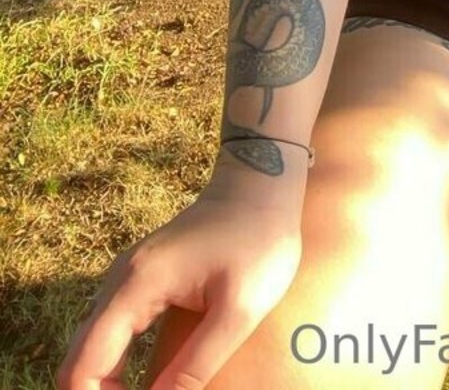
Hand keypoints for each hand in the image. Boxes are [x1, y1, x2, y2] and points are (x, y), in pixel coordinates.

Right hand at [57, 183, 302, 389]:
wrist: (263, 185)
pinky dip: (119, 365)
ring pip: (95, 347)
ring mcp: (128, 278)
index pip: (84, 365)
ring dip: (108, 385)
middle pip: (80, 359)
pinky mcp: (143, 280)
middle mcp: (120, 282)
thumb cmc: (260, 241)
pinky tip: (149, 383)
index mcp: (136, 286)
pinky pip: (114, 333)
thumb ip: (196, 365)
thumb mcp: (239, 310)